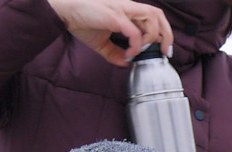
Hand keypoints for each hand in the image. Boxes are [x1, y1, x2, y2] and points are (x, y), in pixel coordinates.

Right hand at [46, 0, 171, 63]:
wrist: (65, 13)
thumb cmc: (82, 22)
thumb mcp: (102, 43)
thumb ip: (116, 53)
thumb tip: (126, 63)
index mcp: (127, 11)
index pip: (153, 17)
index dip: (163, 32)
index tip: (163, 50)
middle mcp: (127, 7)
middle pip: (157, 14)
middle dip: (166, 34)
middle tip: (164, 52)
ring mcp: (121, 9)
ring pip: (151, 18)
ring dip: (152, 38)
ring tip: (144, 52)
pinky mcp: (114, 16)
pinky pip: (133, 31)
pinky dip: (136, 45)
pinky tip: (129, 54)